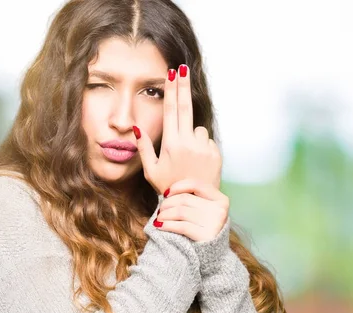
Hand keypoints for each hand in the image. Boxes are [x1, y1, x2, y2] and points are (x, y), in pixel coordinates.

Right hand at [134, 64, 221, 194]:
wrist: (194, 204)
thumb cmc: (168, 188)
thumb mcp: (150, 170)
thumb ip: (144, 147)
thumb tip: (136, 127)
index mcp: (171, 144)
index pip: (171, 110)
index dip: (172, 90)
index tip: (173, 74)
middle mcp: (189, 142)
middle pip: (186, 107)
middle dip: (184, 86)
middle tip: (183, 68)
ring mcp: (204, 147)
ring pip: (197, 128)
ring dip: (191, 134)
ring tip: (186, 156)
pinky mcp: (215, 153)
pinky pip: (206, 141)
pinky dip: (201, 145)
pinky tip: (196, 161)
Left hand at [154, 179, 228, 242]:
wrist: (211, 254)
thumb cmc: (203, 227)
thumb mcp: (204, 210)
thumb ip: (193, 198)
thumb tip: (167, 193)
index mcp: (221, 199)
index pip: (196, 184)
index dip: (178, 186)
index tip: (166, 193)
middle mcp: (220, 210)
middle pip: (185, 199)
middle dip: (168, 203)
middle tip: (160, 210)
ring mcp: (214, 223)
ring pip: (180, 211)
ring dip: (165, 214)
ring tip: (159, 218)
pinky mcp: (206, 236)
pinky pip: (181, 226)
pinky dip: (167, 224)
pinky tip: (160, 225)